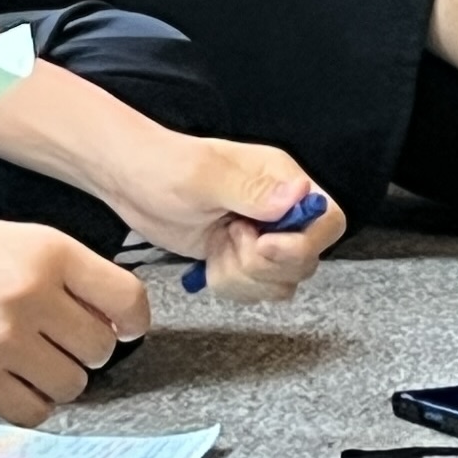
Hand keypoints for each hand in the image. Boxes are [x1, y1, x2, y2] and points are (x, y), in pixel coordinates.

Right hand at [0, 210, 153, 424]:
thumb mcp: (22, 239)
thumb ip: (72, 275)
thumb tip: (119, 323)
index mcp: (49, 252)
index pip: (127, 302)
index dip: (131, 321)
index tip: (123, 328)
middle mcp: (29, 294)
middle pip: (101, 349)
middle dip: (85, 347)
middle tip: (56, 337)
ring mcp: (1, 340)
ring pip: (73, 385)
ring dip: (58, 377)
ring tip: (29, 357)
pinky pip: (33, 412)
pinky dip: (29, 402)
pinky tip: (11, 378)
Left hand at [106, 136, 342, 301]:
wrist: (130, 182)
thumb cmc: (162, 166)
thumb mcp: (204, 176)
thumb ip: (253, 190)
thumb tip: (300, 194)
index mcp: (282, 179)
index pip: (327, 220)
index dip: (302, 244)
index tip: (262, 245)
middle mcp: (281, 209)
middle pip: (305, 260)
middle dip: (261, 264)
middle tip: (228, 238)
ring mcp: (263, 236)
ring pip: (281, 282)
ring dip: (243, 278)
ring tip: (217, 247)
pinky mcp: (243, 258)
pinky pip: (257, 290)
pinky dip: (232, 286)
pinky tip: (210, 261)